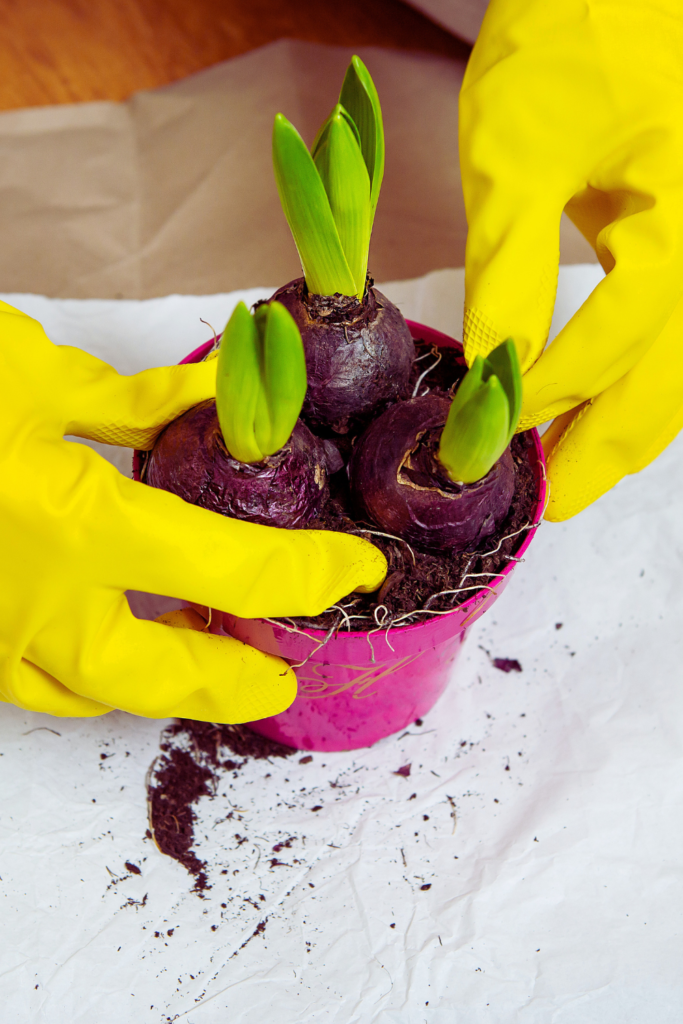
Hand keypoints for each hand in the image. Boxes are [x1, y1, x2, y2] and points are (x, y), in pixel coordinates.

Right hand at [0, 302, 385, 721]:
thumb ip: (132, 403)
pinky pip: (25, 678)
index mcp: (66, 523)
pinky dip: (77, 674)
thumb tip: (210, 400)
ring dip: (155, 689)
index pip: (230, 568)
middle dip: (229, 685)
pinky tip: (105, 651)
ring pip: (82, 696)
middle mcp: (26, 599)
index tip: (355, 570)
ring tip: (202, 668)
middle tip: (279, 683)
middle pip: (155, 678)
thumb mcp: (32, 375)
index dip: (308, 574)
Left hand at [459, 0, 682, 519]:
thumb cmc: (566, 40)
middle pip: (677, 376)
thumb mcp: (515, 154)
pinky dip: (640, 380)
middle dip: (610, 445)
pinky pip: (676, 335)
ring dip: (629, 423)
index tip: (497, 434)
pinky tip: (596, 404)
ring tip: (570, 469)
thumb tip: (492, 369)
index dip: (558, 391)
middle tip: (553, 503)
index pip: (627, 333)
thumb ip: (509, 268)